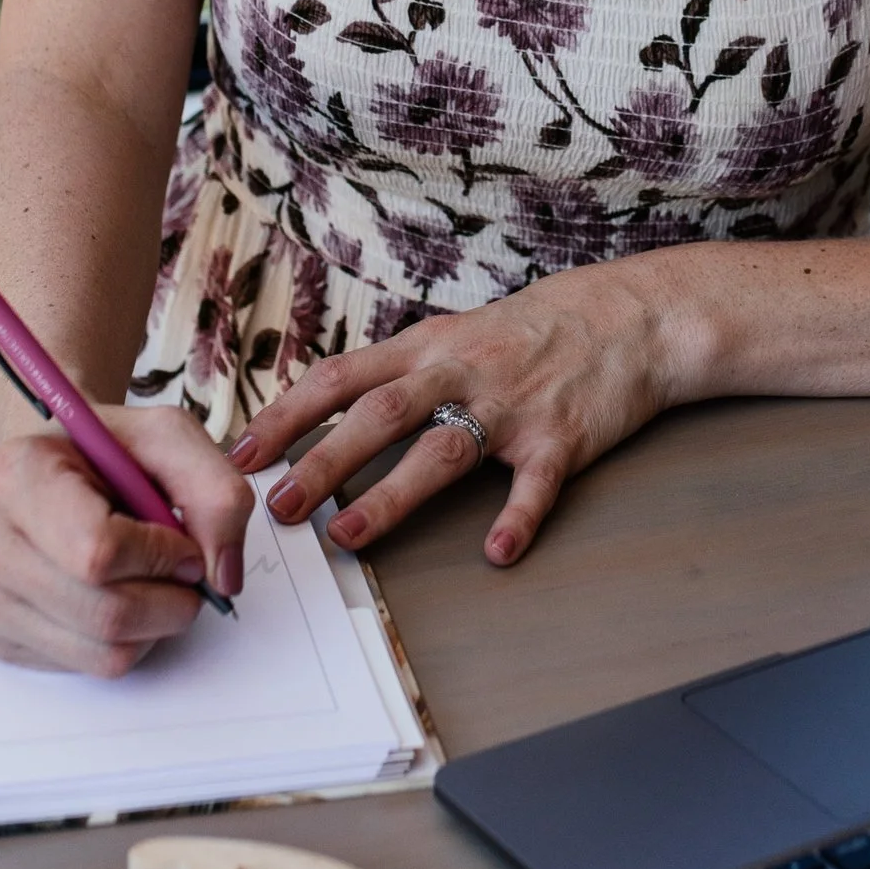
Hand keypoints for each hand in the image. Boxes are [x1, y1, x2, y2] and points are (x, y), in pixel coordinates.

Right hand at [0, 405, 253, 674]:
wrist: (53, 467)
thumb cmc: (105, 451)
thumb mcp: (169, 437)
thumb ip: (215, 491)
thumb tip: (221, 576)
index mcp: (14, 475)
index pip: (98, 553)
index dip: (161, 557)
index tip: (181, 542)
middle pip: (104, 614)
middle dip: (170, 600)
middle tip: (183, 571)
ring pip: (103, 652)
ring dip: (154, 625)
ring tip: (152, 580)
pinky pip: (88, 667)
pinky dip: (126, 641)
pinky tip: (118, 596)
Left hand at [231, 260, 689, 567]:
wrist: (626, 317)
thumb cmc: (530, 332)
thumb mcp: (453, 334)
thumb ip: (398, 370)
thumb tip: (325, 407)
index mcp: (426, 348)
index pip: (340, 379)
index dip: (287, 416)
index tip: (243, 455)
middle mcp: (460, 374)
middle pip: (378, 417)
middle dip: (322, 463)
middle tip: (277, 508)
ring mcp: (510, 407)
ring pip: (441, 451)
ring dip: (391, 497)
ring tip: (348, 536)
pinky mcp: (561, 438)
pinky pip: (534, 484)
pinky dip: (516, 518)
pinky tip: (497, 552)